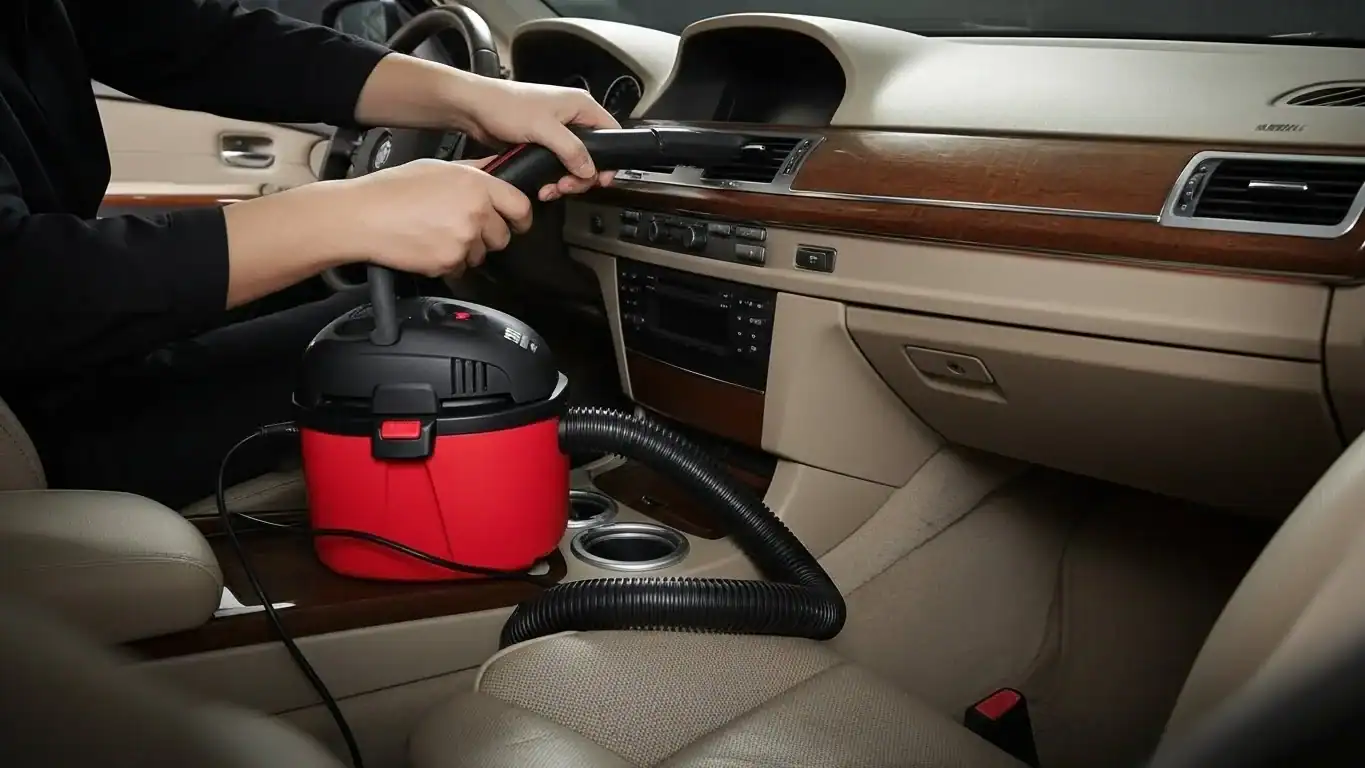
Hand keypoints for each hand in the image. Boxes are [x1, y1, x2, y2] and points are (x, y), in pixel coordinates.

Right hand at [338, 158, 531, 278]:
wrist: (363, 216)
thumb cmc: (394, 189)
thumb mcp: (438, 167)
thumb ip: (474, 171)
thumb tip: (496, 170)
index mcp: (477, 185)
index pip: (520, 207)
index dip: (520, 218)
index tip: (516, 223)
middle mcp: (476, 212)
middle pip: (503, 236)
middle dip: (488, 236)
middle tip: (462, 228)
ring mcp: (464, 239)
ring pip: (481, 254)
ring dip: (467, 250)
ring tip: (438, 235)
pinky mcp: (449, 262)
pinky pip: (460, 269)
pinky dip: (448, 263)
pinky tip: (427, 247)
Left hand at [453, 78, 620, 202]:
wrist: (475, 108)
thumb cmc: (507, 106)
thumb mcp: (543, 128)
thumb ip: (571, 149)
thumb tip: (590, 170)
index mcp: (580, 106)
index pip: (610, 132)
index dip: (609, 158)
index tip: (600, 179)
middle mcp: (573, 118)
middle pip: (593, 155)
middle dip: (582, 176)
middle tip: (567, 186)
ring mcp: (558, 132)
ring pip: (575, 164)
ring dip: (566, 181)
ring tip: (551, 190)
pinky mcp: (544, 144)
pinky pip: (558, 167)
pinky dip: (553, 180)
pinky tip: (543, 187)